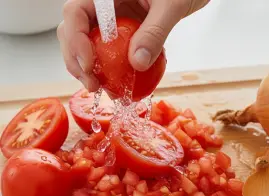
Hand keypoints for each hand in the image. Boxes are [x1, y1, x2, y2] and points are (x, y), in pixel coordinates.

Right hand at [57, 0, 208, 90]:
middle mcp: (102, 4)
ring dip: (90, 70)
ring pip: (87, 44)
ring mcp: (111, 19)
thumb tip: (137, 63)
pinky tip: (119, 86)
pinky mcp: (122, 33)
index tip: (89, 65)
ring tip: (103, 90)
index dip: (75, 39)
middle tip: (93, 85)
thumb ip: (154, 32)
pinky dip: (111, 70)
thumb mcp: (170, 7)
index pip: (75, 12)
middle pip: (74, 31)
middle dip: (77, 61)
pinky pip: (110, 52)